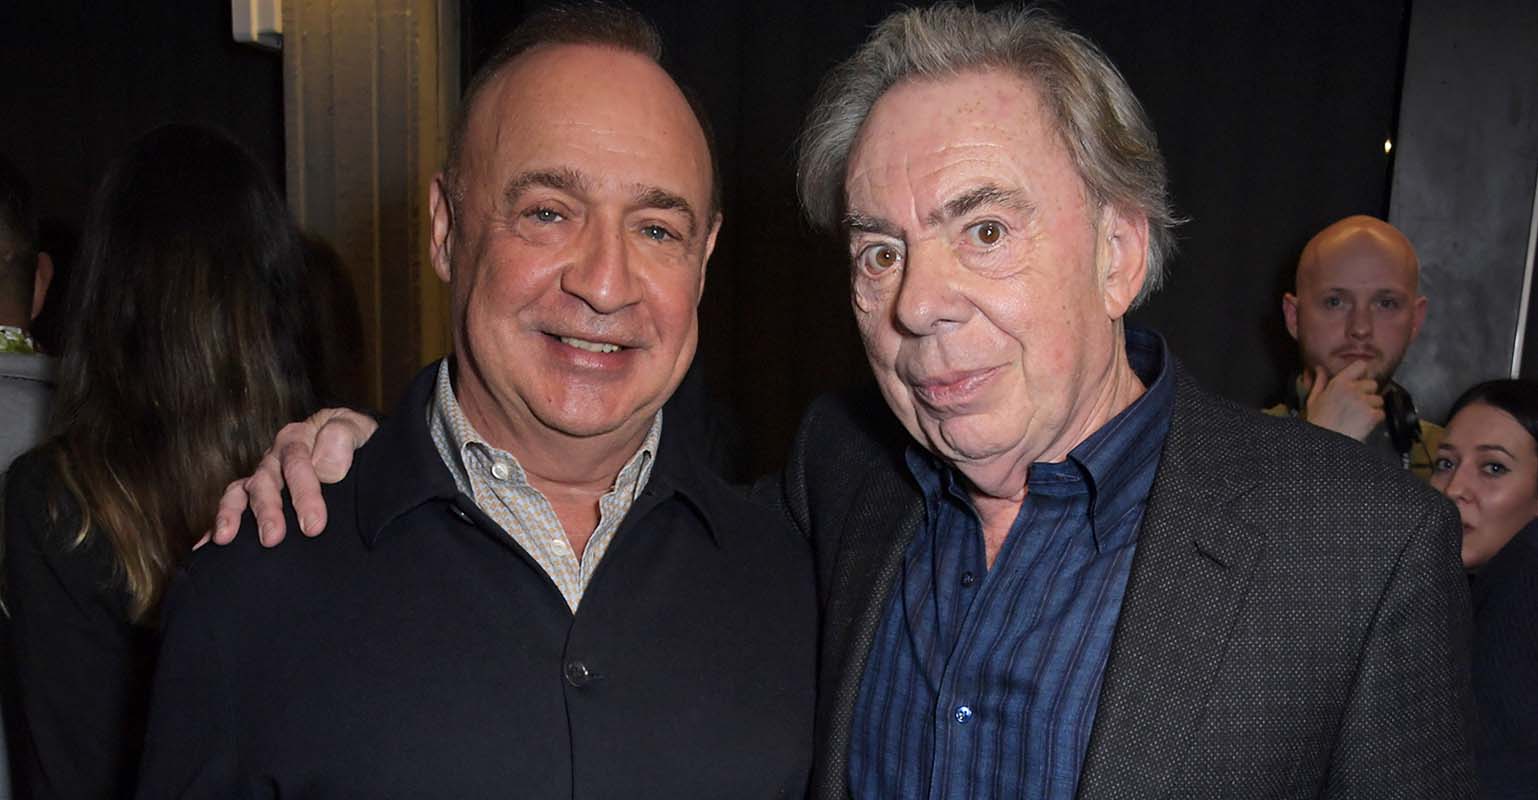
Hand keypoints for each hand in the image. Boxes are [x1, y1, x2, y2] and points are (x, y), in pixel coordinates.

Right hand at [203, 408, 378, 547]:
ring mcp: (262, 476)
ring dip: (232, 515)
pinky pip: (231, 506)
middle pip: (265, 482)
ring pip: (241, 492)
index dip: (304, 495)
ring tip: (226, 538)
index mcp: (298, 437)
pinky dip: (217, 523)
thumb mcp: (357, 428)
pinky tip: (207, 546)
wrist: (354, 445)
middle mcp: (274, 457)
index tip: (314, 525)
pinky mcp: (254, 493)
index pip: (297, 464)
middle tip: (272, 538)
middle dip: (268, 511)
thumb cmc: (356, 439)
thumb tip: (328, 464)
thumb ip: (343, 437)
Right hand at [1301, 362, 1383, 441]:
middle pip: (1373, 384)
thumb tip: (1319, 369)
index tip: (1361, 381)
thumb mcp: (1313, 400)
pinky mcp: (1372, 414)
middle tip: (1359, 406)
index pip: (1360, 366)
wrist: (1324, 443)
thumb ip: (1319, 382)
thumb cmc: (1317, 422)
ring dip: (1372, 408)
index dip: (1363, 373)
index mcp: (1339, 383)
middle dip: (1368, 394)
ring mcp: (1364, 401)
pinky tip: (1363, 425)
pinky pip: (1381, 413)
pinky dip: (1375, 420)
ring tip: (1359, 418)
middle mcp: (1353, 389)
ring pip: (1379, 400)